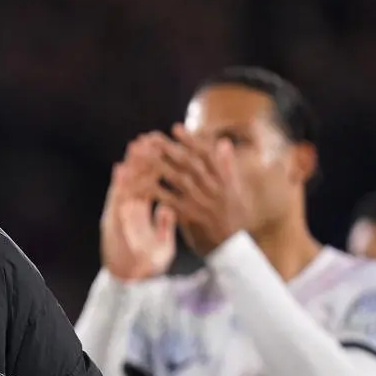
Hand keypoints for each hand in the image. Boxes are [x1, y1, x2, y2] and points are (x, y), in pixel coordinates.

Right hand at [101, 135, 177, 280]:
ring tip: (134, 146)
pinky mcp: (113, 225)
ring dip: (129, 166)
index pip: (149, 185)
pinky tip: (121, 170)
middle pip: (136, 181)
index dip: (155, 167)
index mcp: (140, 215)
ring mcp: (119, 217)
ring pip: (125, 186)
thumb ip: (164, 225)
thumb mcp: (162, 243)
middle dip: (142, 160)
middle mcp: (128, 212)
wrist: (133, 286)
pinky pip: (116, 202)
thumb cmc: (147, 267)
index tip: (163, 150)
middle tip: (149, 138)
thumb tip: (169, 208)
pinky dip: (118, 186)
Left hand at [140, 125, 251, 255]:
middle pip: (188, 162)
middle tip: (151, 137)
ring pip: (177, 178)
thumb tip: (223, 142)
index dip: (190, 140)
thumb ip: (226, 165)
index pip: (205, 154)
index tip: (175, 128)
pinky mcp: (189, 216)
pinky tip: (141, 183)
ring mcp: (201, 201)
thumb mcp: (234, 189)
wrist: (231, 247)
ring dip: (158, 164)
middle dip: (169, 147)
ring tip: (142, 154)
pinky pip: (169, 200)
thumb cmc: (232, 217)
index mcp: (222, 179)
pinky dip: (155, 190)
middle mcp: (212, 188)